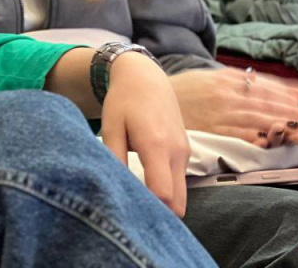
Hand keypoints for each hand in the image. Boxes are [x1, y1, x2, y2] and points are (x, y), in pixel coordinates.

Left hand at [101, 53, 190, 217]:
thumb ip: (114, 158)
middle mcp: (176, 152)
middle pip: (178, 203)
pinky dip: (168, 192)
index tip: (131, 218)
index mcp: (156, 145)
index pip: (164, 194)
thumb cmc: (123, 101)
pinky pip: (180, 183)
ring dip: (164, 205)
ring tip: (138, 205)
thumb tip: (115, 190)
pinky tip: (147, 190)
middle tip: (134, 219)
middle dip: (159, 216)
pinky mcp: (186, 152)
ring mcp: (184, 152)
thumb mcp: (111, 127)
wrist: (145, 77)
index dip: (150, 212)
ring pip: (181, 196)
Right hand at [169, 67, 297, 147]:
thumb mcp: (211, 77)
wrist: (149, 92)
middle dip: (294, 114)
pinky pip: (240, 135)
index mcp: (227, 79)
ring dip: (286, 128)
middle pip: (266, 104)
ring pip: (258, 120)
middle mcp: (226, 94)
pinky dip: (260, 139)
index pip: (264, 86)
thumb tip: (268, 85)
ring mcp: (219, 113)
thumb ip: (238, 81)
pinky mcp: (211, 130)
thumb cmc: (185, 89)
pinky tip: (276, 142)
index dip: (288, 93)